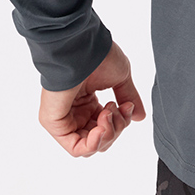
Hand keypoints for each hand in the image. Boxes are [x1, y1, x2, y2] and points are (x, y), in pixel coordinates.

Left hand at [38, 40, 146, 157]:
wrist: (82, 46)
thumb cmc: (99, 55)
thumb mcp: (120, 79)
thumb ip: (128, 98)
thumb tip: (139, 116)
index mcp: (88, 101)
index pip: (107, 126)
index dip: (121, 122)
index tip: (127, 106)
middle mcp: (75, 112)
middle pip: (101, 139)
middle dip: (116, 129)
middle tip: (118, 109)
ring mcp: (64, 119)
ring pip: (90, 146)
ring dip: (107, 134)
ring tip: (108, 113)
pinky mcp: (55, 124)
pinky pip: (75, 148)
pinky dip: (93, 144)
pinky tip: (102, 129)